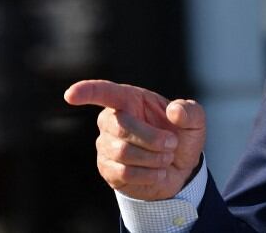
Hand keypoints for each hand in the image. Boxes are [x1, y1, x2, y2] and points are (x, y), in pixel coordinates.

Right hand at [64, 79, 205, 200]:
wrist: (179, 171)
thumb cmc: (181, 137)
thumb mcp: (195, 122)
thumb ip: (190, 112)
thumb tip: (174, 111)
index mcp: (129, 99)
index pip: (103, 92)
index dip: (86, 92)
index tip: (70, 95)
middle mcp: (112, 119)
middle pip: (121, 127)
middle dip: (152, 139)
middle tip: (172, 145)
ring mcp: (106, 145)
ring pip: (123, 152)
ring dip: (152, 158)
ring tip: (165, 159)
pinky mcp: (107, 168)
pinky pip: (123, 172)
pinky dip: (147, 174)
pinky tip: (157, 173)